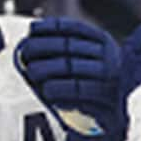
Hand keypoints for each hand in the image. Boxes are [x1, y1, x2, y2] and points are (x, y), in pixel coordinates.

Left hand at [16, 17, 129, 140]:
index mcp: (103, 41)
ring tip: (31, 72)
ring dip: (48, 69)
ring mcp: (110, 75)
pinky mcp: (108, 96)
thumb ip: (63, 50)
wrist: (116, 112)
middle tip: (24, 52)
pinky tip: (47, 91)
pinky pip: (80, 90)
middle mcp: (109, 54)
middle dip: (43, 47)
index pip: (74, 28)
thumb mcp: (81, 62)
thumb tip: (30, 39)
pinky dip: (61, 89)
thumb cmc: (90, 84)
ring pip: (72, 67)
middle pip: (69, 46)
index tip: (31, 29)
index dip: (51, 27)